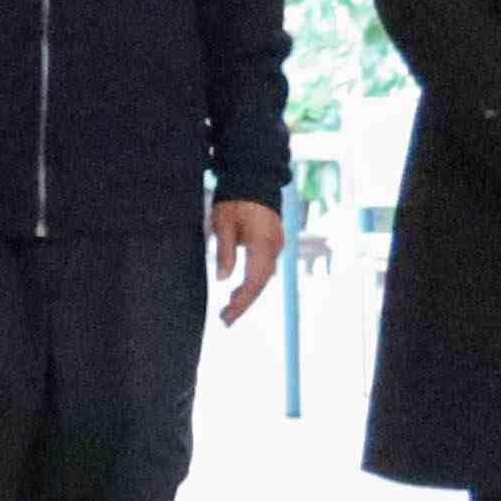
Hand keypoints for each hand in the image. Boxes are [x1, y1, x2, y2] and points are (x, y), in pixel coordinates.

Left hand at [209, 197, 286, 326]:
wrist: (255, 179)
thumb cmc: (235, 200)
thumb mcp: (223, 223)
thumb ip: (225, 251)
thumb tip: (224, 280)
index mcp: (263, 246)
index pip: (254, 283)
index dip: (241, 303)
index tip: (226, 317)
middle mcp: (274, 249)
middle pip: (261, 284)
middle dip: (243, 304)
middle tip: (225, 321)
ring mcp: (276, 246)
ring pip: (264, 277)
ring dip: (248, 294)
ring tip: (228, 310)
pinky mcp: (273, 243)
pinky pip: (264, 268)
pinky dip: (253, 282)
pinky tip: (239, 291)